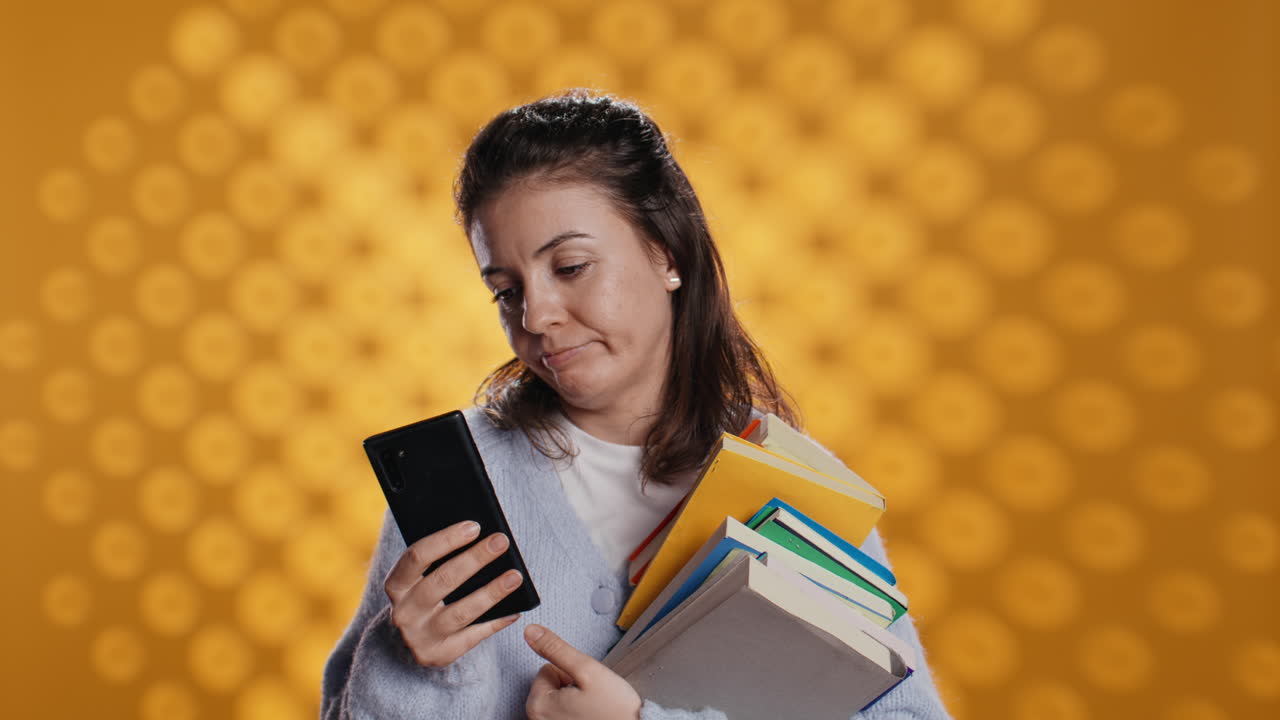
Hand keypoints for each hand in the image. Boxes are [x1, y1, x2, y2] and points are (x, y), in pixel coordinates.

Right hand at [383, 519, 525, 666]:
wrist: (410, 639)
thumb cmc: (423, 594)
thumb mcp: (420, 577)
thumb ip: (439, 559)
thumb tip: (478, 535)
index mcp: (396, 584)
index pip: (418, 556)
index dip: (446, 540)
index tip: (474, 526)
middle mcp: (404, 612)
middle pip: (442, 581)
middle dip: (475, 559)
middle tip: (501, 542)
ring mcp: (420, 637)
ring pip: (461, 612)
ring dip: (491, 592)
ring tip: (515, 577)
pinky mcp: (439, 655)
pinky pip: (473, 637)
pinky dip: (496, 621)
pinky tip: (515, 609)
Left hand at [524, 625, 641, 719]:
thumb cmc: (613, 709)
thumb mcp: (586, 669)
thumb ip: (556, 648)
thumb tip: (531, 631)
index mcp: (537, 704)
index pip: (546, 668)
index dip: (569, 672)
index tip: (584, 686)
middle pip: (549, 685)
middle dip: (570, 686)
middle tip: (590, 696)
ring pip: (557, 699)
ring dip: (573, 699)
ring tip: (591, 708)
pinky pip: (562, 713)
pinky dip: (574, 713)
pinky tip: (589, 717)